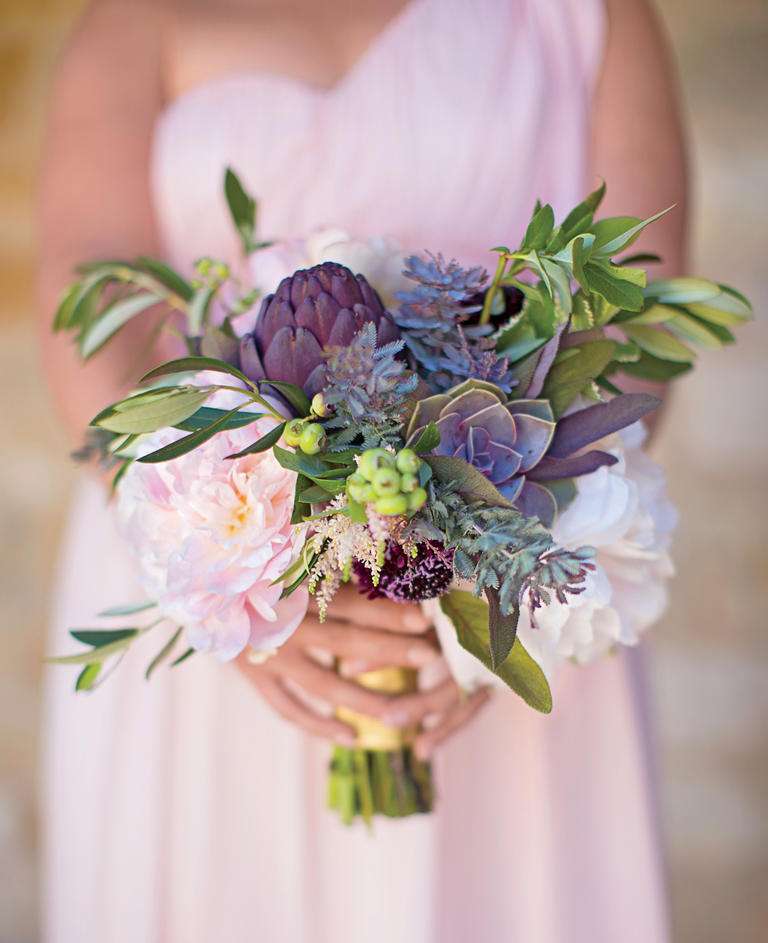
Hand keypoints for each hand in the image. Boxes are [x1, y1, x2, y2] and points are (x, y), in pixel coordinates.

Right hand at [236, 583, 489, 758]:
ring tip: (403, 715)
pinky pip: (290, 709)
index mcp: (295, 590)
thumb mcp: (295, 565)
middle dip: (390, 649)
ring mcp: (268, 657)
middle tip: (429, 656)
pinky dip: (320, 725)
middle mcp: (283, 625)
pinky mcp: (255, 678)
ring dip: (365, 699)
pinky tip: (353, 738)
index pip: (350, 603)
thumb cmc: (258, 570)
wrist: (200, 590)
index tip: (424, 618)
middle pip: (346, 641)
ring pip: (324, 684)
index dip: (387, 611)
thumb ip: (338, 576)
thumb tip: (392, 582)